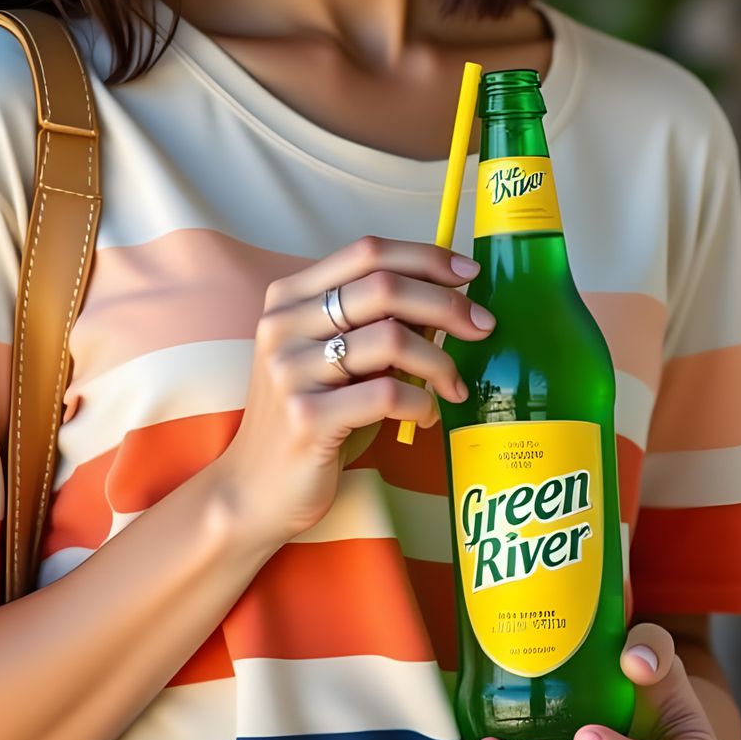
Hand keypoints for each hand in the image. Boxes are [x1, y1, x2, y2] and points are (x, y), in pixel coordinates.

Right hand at [212, 236, 495, 546]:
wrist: (256, 487)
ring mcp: (290, 369)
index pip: (367, 252)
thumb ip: (376, 324)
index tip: (470, 274)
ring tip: (455, 385)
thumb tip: (448, 301)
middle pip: (384, 287)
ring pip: (392, 339)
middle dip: (447, 304)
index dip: (426, 257)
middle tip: (484, 327)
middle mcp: (283, 324)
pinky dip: (422, 403)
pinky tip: (426, 417)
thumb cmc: (311, 416)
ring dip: (440, 361)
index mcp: (289, 297)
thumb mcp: (337, 359)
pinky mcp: (307, 416)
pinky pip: (388, 395)